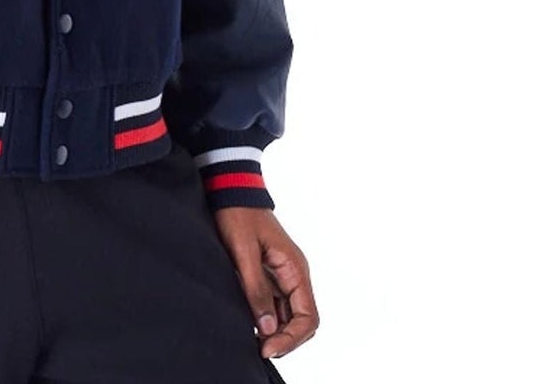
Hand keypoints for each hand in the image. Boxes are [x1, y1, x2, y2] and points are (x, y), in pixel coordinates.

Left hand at [211, 207, 317, 360]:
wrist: (229, 189)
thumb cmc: (237, 214)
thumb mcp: (243, 251)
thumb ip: (256, 288)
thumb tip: (267, 328)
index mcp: (295, 269)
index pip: (308, 317)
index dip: (291, 339)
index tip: (267, 348)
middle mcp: (294, 275)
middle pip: (301, 321)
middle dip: (285, 339)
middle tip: (259, 349)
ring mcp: (282, 275)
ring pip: (288, 315)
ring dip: (275, 331)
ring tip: (253, 340)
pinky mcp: (268, 273)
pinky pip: (275, 304)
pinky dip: (266, 318)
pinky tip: (250, 324)